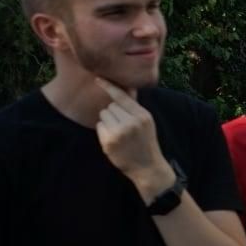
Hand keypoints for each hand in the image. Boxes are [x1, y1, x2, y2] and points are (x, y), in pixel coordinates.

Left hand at [94, 80, 172, 197]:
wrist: (148, 168)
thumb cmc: (146, 143)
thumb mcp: (147, 123)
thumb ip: (135, 106)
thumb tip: (128, 87)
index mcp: (143, 115)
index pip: (122, 96)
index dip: (109, 86)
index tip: (97, 78)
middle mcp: (132, 122)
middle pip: (110, 106)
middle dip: (113, 114)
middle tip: (124, 128)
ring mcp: (120, 132)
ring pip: (104, 115)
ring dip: (108, 122)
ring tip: (120, 134)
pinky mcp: (109, 141)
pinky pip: (99, 126)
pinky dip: (103, 132)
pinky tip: (114, 141)